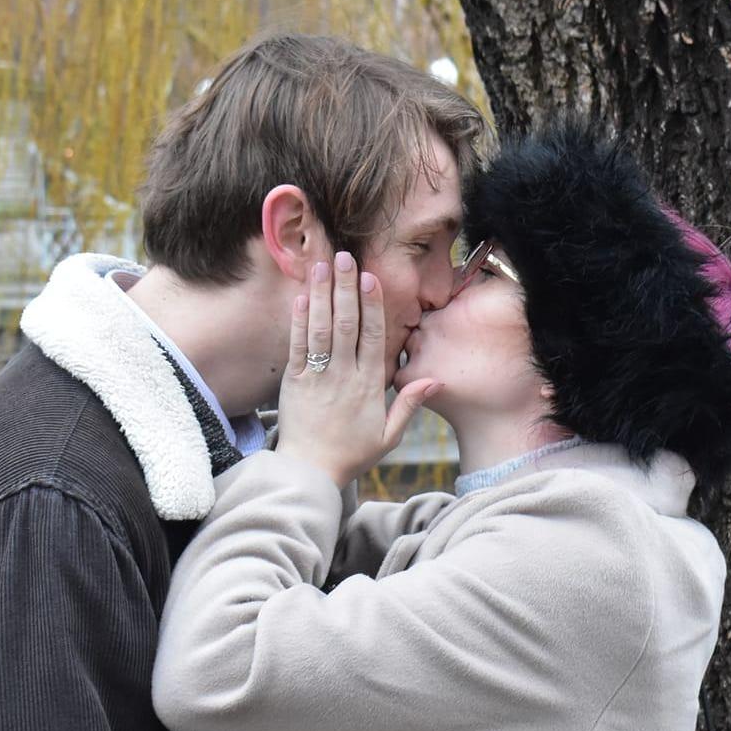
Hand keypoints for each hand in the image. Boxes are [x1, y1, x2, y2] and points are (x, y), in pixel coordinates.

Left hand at [277, 252, 440, 486]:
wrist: (311, 472)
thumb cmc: (352, 454)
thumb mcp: (389, 435)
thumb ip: (410, 405)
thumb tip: (436, 380)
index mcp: (370, 385)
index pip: (374, 337)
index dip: (372, 306)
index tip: (371, 279)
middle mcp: (344, 375)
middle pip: (346, 324)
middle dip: (345, 289)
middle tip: (345, 258)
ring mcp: (318, 377)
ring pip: (321, 329)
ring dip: (321, 295)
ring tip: (322, 266)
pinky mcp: (295, 382)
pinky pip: (297, 346)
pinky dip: (299, 321)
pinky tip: (300, 298)